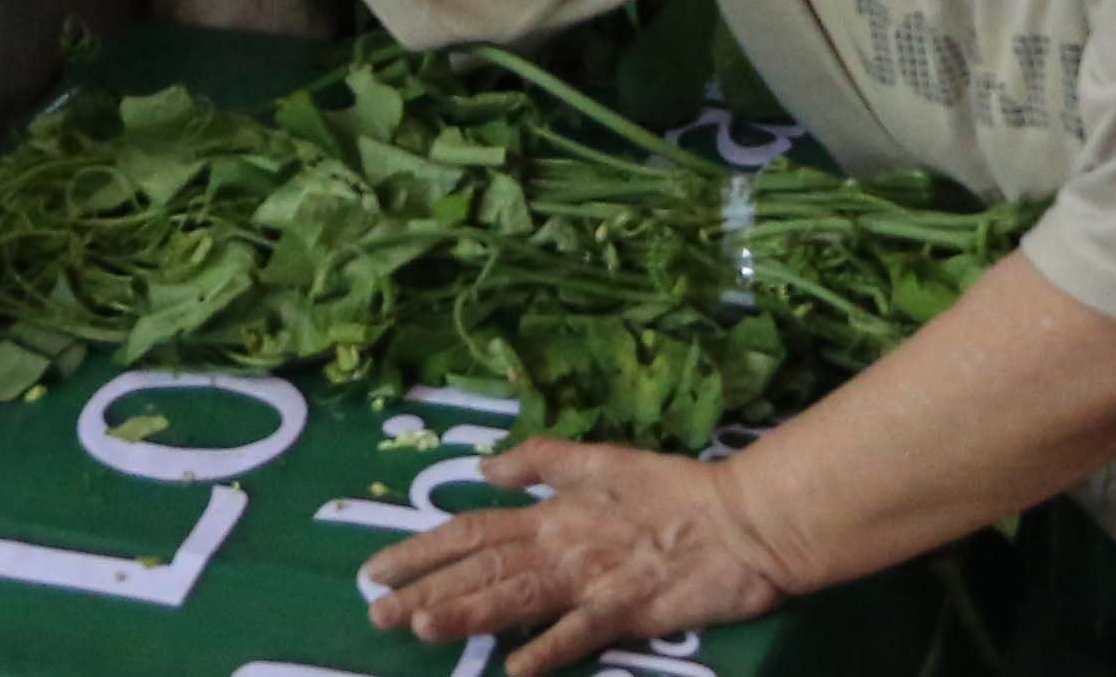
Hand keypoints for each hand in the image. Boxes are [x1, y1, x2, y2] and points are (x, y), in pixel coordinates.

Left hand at [362, 444, 803, 676]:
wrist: (740, 519)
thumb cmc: (671, 490)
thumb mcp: (601, 459)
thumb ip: (542, 460)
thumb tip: (487, 466)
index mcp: (551, 512)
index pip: (471, 530)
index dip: (421, 550)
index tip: (375, 570)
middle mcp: (561, 544)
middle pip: (482, 568)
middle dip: (425, 589)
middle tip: (376, 613)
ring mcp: (593, 579)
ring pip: (518, 596)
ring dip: (470, 612)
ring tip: (423, 627)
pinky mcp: (629, 609)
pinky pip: (583, 632)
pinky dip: (551, 648)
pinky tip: (517, 668)